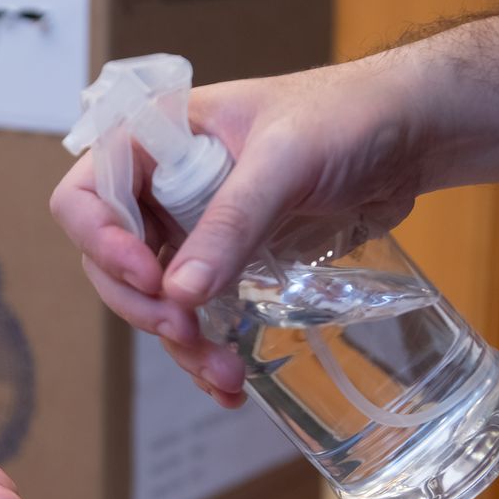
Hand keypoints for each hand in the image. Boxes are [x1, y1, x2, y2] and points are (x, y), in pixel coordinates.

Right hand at [50, 55, 424, 402]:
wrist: (410, 134)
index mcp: (154, 139)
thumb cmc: (346, 117)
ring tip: (223, 375)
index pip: (88, 195)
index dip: (103, 241)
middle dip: (142, 305)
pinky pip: (196, 313)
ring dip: (178, 342)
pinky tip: (229, 381)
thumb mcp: (284, 161)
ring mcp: (192, 228)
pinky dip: (205, 350)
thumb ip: (232, 222)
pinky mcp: (228, 261)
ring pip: (153, 298)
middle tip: (184, 331)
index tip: (151, 277)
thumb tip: (181, 294)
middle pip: (110, 260)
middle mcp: (161, 186)